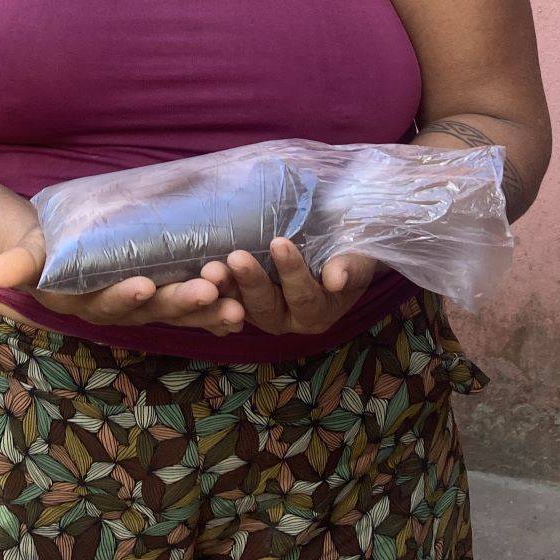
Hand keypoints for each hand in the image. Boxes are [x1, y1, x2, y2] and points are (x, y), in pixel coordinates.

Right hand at [0, 218, 246, 336]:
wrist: (61, 254)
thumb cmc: (47, 251)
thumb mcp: (32, 253)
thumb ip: (21, 261)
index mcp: (88, 302)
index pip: (107, 304)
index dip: (125, 297)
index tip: (145, 285)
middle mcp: (123, 310)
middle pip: (155, 312)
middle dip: (182, 303)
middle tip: (210, 289)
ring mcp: (150, 306)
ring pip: (181, 312)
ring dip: (209, 310)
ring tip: (236, 304)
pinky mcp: (170, 297)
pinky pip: (197, 311)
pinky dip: (218, 314)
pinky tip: (243, 312)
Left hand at [211, 239, 375, 335]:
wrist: (335, 240)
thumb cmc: (350, 246)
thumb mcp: (359, 254)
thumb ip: (350, 267)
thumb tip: (336, 278)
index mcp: (320, 312)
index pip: (305, 298)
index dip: (292, 273)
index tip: (280, 242)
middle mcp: (290, 320)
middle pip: (268, 309)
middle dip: (252, 283)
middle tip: (237, 257)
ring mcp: (264, 313)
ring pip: (242, 308)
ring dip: (226, 288)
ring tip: (212, 267)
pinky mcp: (242, 302)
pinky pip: (225, 301)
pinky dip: (214, 290)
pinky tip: (200, 272)